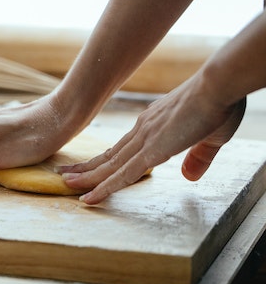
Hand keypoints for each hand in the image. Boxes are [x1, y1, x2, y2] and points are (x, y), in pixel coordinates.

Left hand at [59, 75, 245, 204]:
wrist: (219, 85)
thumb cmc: (219, 104)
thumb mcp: (209, 137)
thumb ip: (198, 157)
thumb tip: (189, 176)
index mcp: (152, 126)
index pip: (123, 148)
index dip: (105, 159)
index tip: (90, 166)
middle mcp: (142, 131)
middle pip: (109, 156)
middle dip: (86, 167)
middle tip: (64, 174)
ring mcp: (144, 140)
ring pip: (109, 166)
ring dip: (87, 177)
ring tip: (66, 184)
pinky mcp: (152, 150)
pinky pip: (123, 175)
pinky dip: (104, 188)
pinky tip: (89, 198)